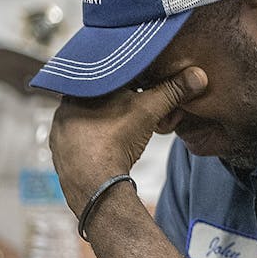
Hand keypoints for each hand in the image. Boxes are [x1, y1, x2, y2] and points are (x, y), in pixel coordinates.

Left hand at [49, 67, 206, 212]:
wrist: (95, 182)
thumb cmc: (116, 140)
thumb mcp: (150, 110)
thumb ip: (173, 91)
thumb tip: (198, 76)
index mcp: (78, 90)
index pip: (101, 77)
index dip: (121, 80)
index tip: (136, 84)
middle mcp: (61, 109)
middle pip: (94, 99)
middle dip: (114, 103)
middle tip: (133, 107)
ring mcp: (59, 134)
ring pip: (85, 121)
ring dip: (103, 123)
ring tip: (122, 128)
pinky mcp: (61, 155)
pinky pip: (80, 142)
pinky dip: (94, 142)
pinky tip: (109, 146)